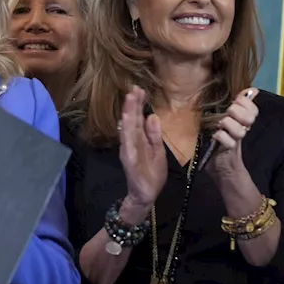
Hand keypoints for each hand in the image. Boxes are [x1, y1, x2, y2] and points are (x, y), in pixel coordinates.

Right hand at [119, 86, 165, 208]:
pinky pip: (128, 144)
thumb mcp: (158, 151)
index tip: (140, 89)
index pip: (138, 118)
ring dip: (128, 114)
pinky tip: (126, 121)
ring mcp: (130, 150)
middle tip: (133, 88)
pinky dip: (126, 132)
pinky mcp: (130, 160)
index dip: (139, 104)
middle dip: (132, 104)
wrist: (146, 195)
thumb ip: (154, 135)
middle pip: (132, 120)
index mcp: (140, 139)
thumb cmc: (151, 174)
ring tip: (129, 99)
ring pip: (128, 129)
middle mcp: (133, 142)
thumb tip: (152, 115)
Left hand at [207, 88, 258, 178]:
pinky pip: (229, 141)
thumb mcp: (226, 119)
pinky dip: (220, 137)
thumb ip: (236, 105)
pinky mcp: (229, 151)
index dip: (245, 102)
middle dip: (236, 111)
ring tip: (219, 126)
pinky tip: (215, 136)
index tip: (234, 101)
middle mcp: (243, 129)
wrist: (220, 166)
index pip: (253, 108)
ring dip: (227, 124)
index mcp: (243, 121)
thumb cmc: (220, 140)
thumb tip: (252, 90)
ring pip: (240, 129)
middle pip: (249, 117)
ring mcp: (236, 140)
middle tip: (226, 114)